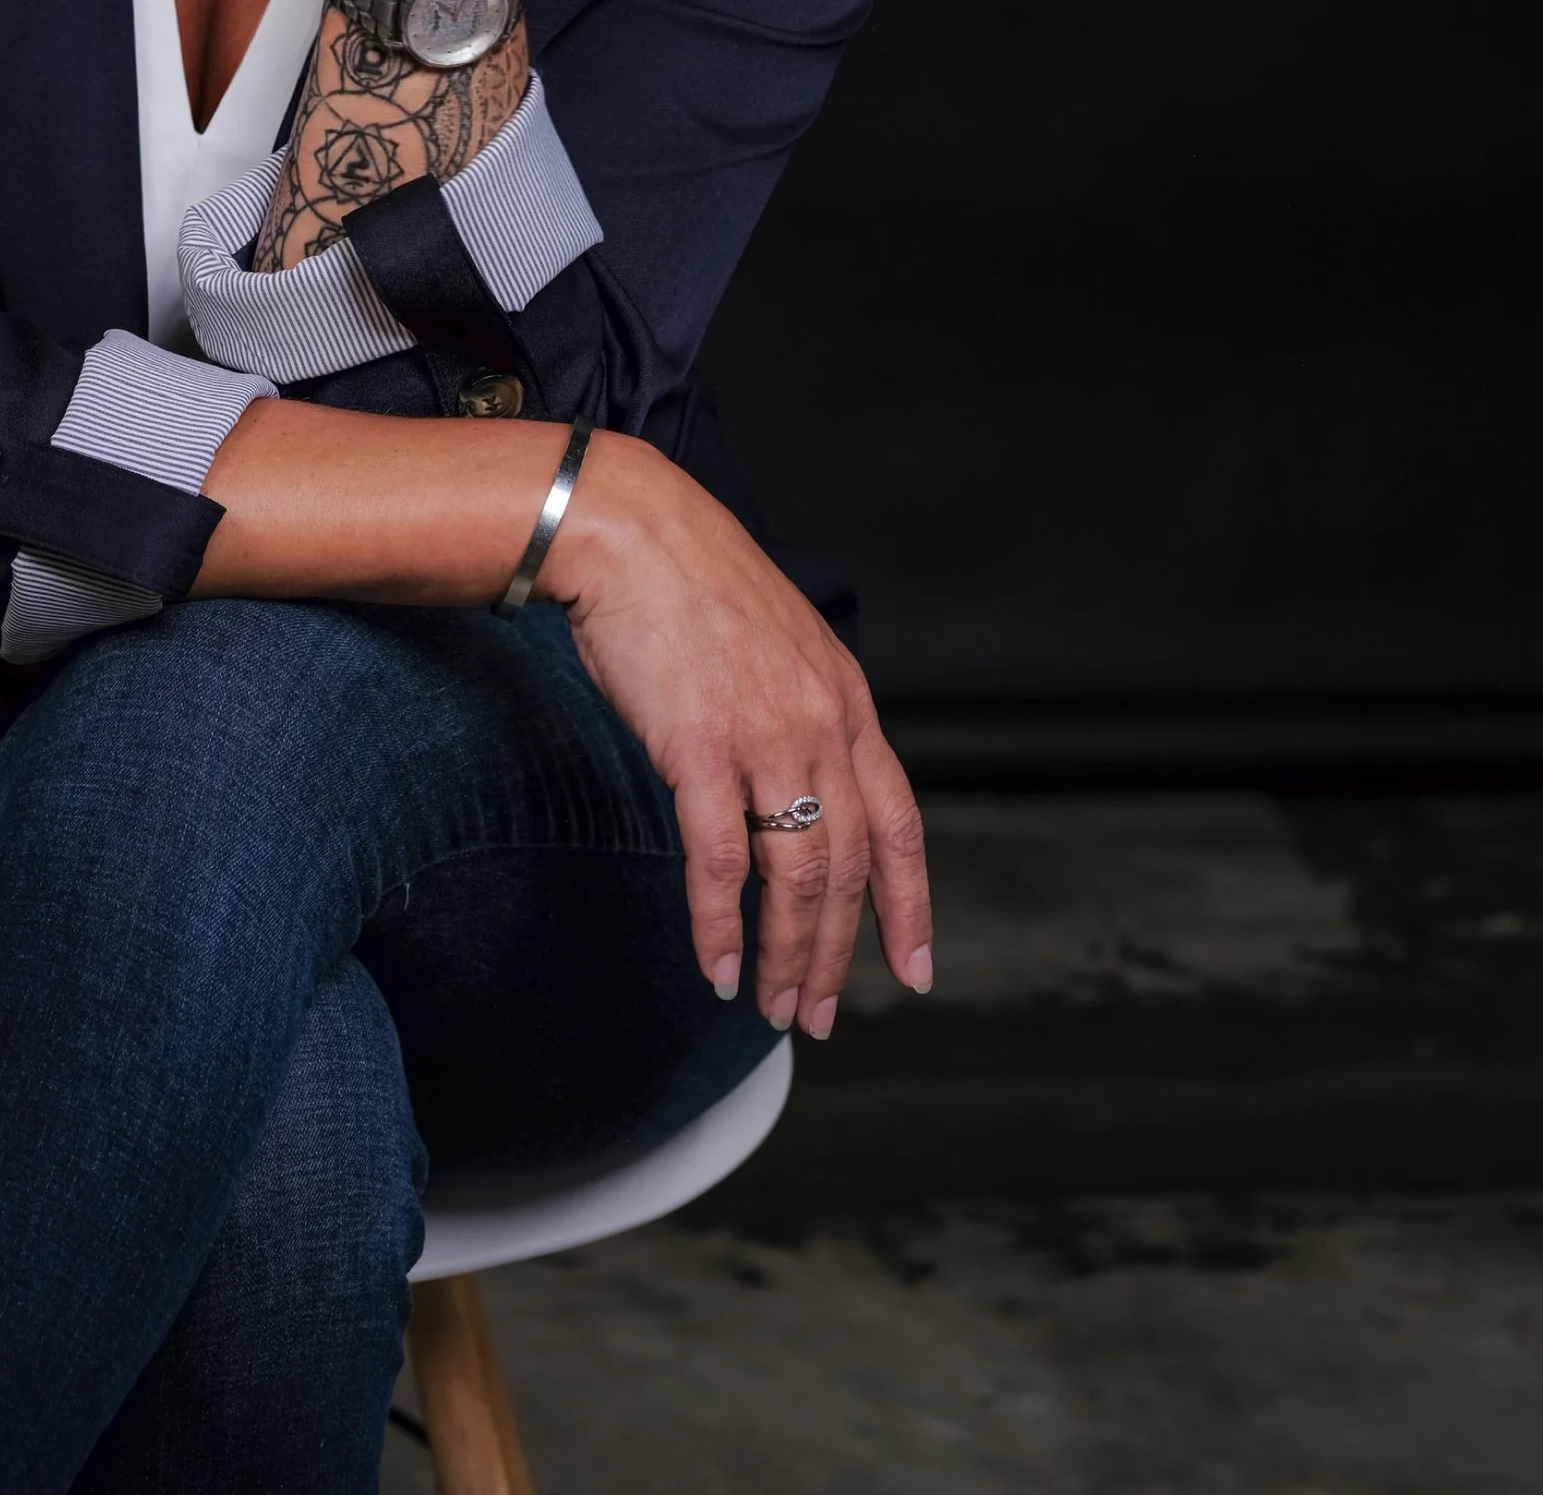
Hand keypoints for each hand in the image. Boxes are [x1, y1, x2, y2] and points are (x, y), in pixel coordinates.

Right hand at [542, 431, 933, 1030]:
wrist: (627, 529)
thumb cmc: (687, 583)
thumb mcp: (775, 645)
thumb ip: (795, 714)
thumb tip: (784, 788)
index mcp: (846, 701)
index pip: (899, 824)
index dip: (909, 905)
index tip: (914, 969)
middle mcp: (821, 725)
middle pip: (848, 868)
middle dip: (837, 953)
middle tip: (818, 1014)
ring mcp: (765, 737)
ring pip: (795, 877)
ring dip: (787, 955)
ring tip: (775, 1008)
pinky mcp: (701, 748)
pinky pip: (718, 862)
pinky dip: (718, 925)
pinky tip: (716, 966)